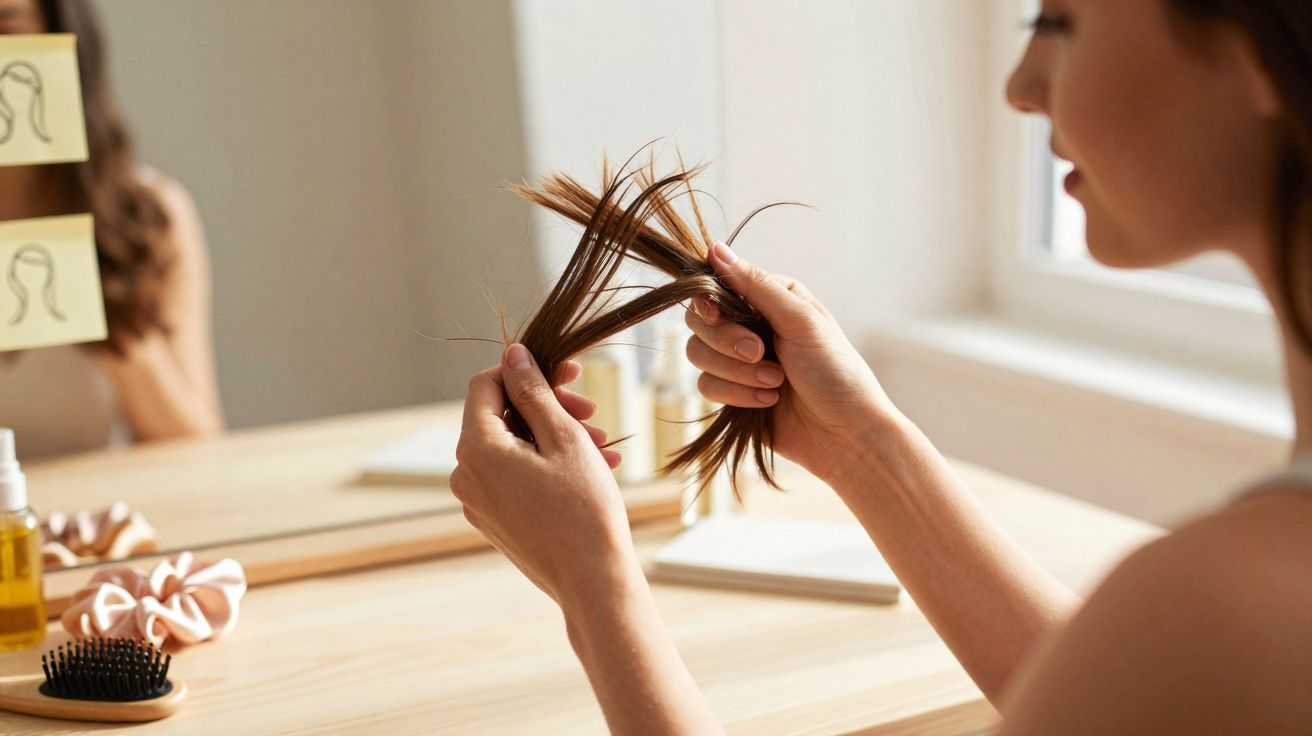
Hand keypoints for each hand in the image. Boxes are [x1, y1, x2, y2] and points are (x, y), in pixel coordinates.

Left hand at [452, 344, 641, 610]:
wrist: (593, 582)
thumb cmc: (584, 508)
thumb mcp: (564, 438)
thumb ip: (533, 392)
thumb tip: (513, 355)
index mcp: (476, 450)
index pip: (486, 384)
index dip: (527, 371)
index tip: (568, 374)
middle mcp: (466, 476)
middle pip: (500, 417)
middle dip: (547, 407)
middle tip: (592, 412)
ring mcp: (478, 502)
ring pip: (513, 448)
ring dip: (554, 437)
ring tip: (601, 446)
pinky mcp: (495, 521)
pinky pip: (516, 477)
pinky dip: (548, 465)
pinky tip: (591, 469)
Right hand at [686, 242, 901, 482]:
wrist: (846, 434)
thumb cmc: (836, 371)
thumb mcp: (801, 320)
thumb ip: (755, 285)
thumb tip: (715, 248)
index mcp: (769, 298)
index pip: (716, 286)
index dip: (710, 302)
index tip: (717, 315)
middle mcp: (750, 325)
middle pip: (699, 320)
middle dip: (726, 341)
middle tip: (760, 354)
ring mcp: (738, 361)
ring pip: (698, 354)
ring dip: (736, 372)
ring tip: (776, 382)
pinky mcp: (732, 394)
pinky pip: (706, 386)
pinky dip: (737, 396)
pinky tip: (768, 402)